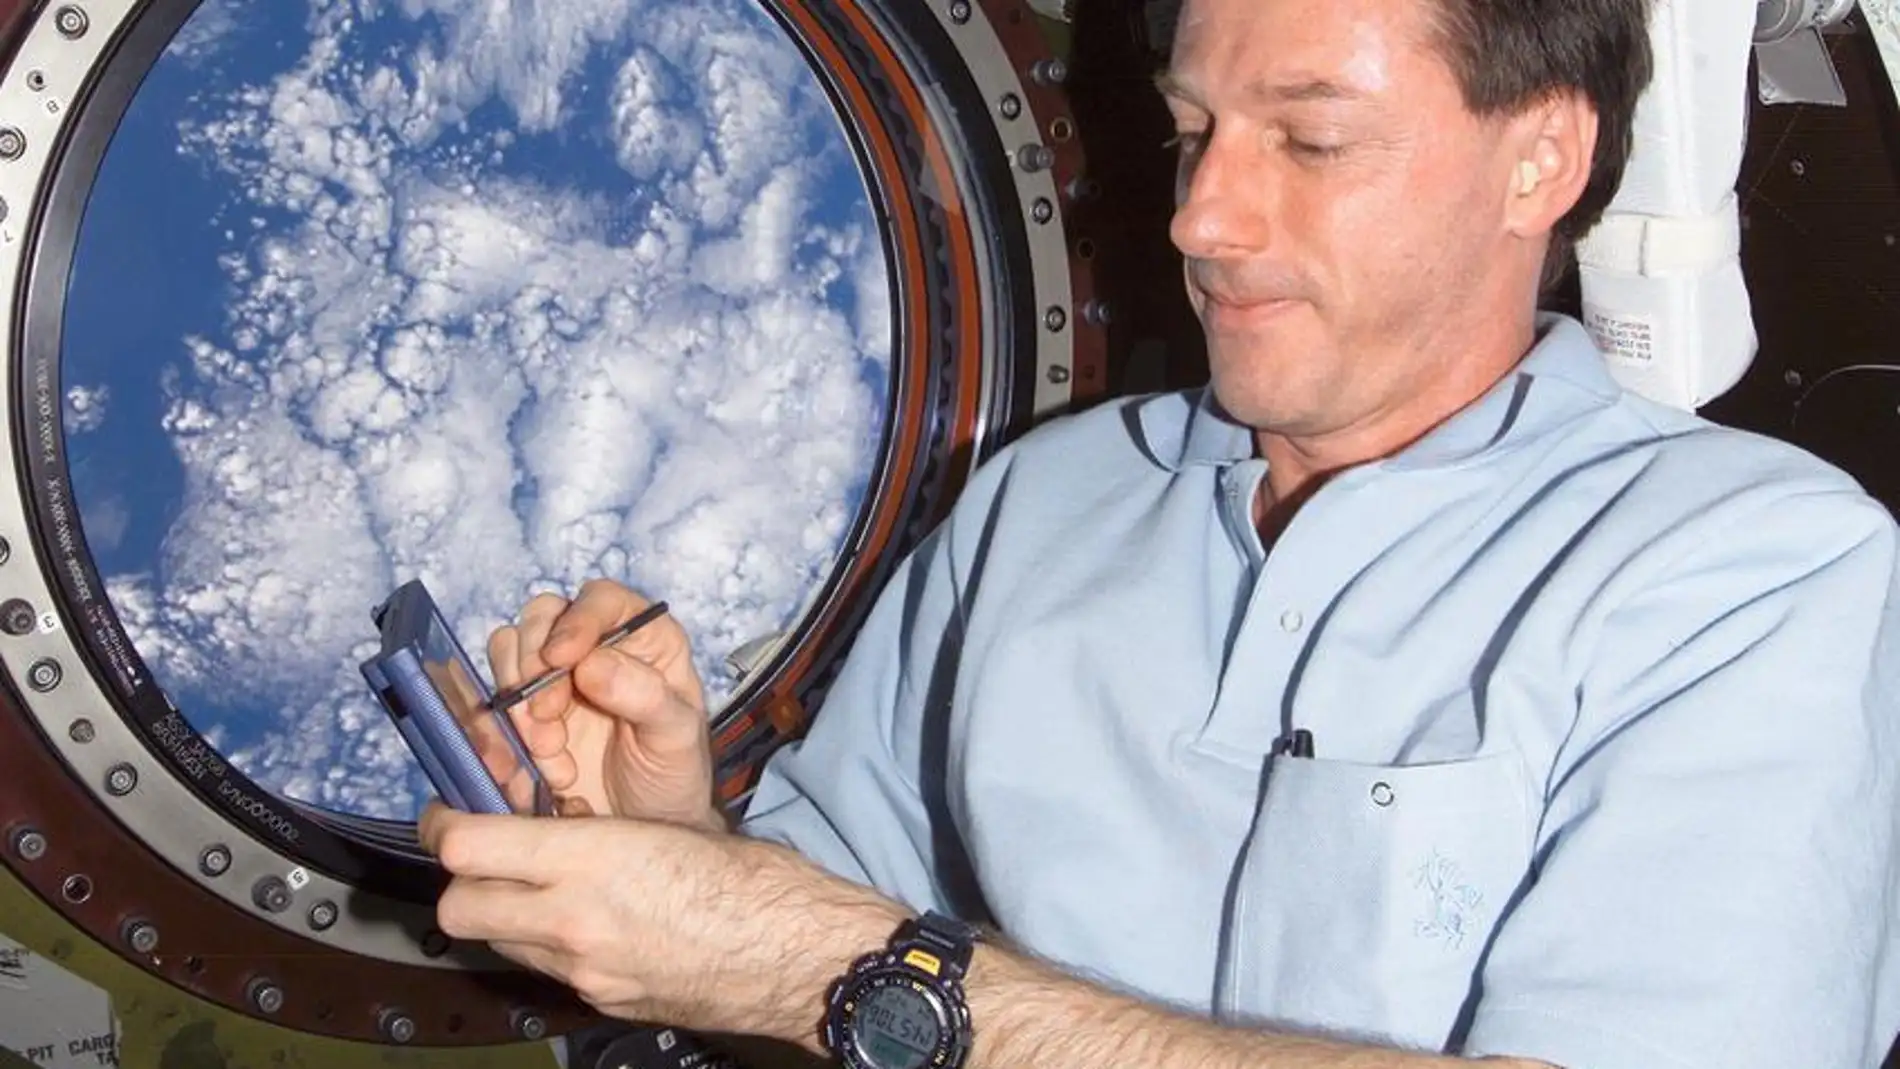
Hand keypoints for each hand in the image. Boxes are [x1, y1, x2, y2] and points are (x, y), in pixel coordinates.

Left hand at [420, 803, 905, 1042]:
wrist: (800, 956)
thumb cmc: (754, 879)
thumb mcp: (667, 826)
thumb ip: (591, 834)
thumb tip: (544, 825)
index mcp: (592, 860)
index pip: (467, 848)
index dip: (444, 825)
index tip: (449, 812)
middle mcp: (573, 922)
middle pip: (458, 909)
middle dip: (457, 882)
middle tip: (479, 856)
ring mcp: (584, 971)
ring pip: (497, 943)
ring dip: (499, 915)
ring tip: (536, 887)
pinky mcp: (603, 1001)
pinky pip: (545, 970)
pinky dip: (546, 944)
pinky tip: (587, 923)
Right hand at [491, 579, 721, 829]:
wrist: (643, 827)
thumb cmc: (674, 775)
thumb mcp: (677, 736)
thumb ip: (646, 696)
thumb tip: (592, 664)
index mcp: (643, 638)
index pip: (601, 600)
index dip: (576, 621)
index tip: (560, 659)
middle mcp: (593, 648)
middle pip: (541, 619)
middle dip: (534, 667)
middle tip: (547, 720)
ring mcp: (553, 679)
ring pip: (507, 656)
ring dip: (516, 706)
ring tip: (549, 754)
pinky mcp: (522, 715)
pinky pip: (490, 706)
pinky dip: (498, 738)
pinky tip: (528, 773)